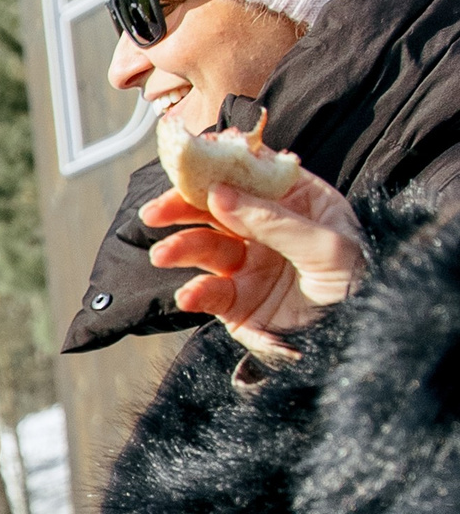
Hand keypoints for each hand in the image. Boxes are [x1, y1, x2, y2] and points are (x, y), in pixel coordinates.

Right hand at [142, 173, 365, 359]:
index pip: (253, 177)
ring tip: (164, 256)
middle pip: (218, 208)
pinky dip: (193, 293)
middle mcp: (270, 230)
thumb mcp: (327, 246)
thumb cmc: (359, 286)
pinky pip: (207, 292)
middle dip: (183, 209)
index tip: (189, 171)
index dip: (220, 171)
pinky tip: (189, 295)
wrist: (356, 343)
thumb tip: (218, 194)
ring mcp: (250, 266)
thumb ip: (273, 220)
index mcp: (300, 204)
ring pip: (205, 248)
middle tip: (154, 213)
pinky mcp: (236, 303)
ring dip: (181, 248)